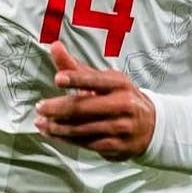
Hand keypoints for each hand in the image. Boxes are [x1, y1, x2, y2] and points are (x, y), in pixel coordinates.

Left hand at [34, 41, 155, 160]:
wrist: (151, 126)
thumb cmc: (120, 98)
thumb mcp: (104, 80)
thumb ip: (76, 68)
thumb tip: (54, 46)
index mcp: (119, 84)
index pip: (95, 80)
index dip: (76, 79)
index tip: (58, 79)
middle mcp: (123, 104)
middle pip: (84, 107)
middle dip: (58, 108)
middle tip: (40, 107)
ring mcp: (121, 127)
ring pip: (83, 128)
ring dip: (58, 127)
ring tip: (41, 122)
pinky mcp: (117, 146)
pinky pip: (87, 143)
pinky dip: (67, 139)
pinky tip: (53, 134)